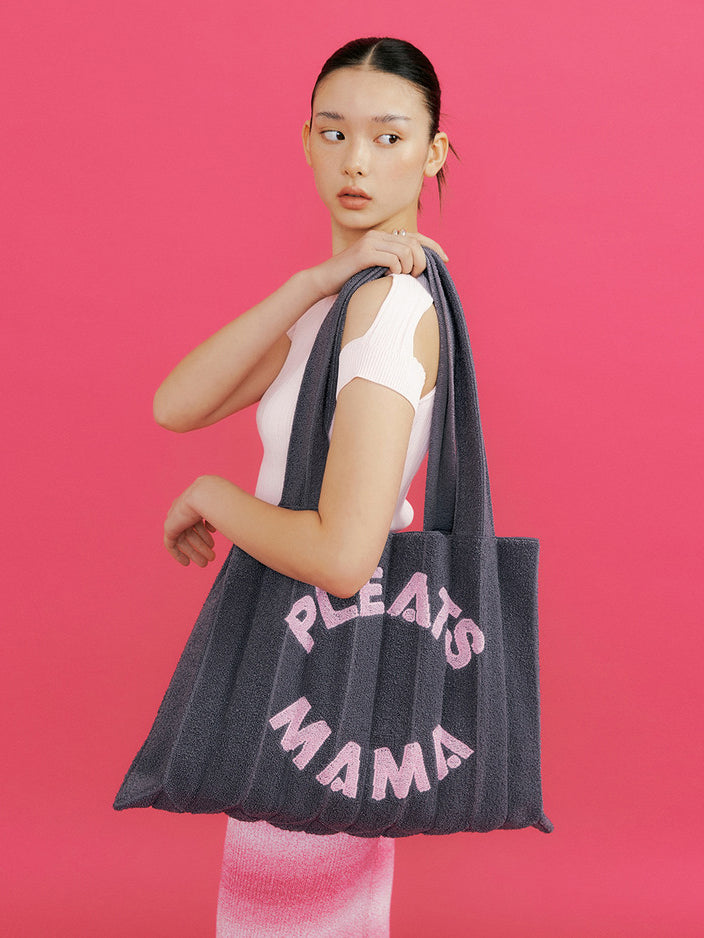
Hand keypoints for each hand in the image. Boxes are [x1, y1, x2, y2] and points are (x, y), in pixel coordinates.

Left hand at [164, 484, 216, 566]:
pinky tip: (187, 563)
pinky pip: (170, 544)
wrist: (205, 495)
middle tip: (211, 558)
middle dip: (202, 546)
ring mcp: (175, 517)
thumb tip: (228, 527)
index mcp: (194, 503)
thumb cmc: (220, 500)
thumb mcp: (221, 511)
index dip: (205, 535)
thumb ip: (221, 519)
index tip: (212, 546)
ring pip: (184, 539)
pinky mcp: (169, 527)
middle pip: (191, 532)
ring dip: (195, 552)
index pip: (198, 523)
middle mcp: (183, 510)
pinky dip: (178, 554)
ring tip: (205, 563)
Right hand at [311, 229, 448, 297]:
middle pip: (414, 243)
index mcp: (383, 238)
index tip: (446, 260)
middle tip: (416, 276)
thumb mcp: (376, 271)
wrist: (323, 281)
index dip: (434, 246)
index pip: (416, 237)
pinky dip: (396, 270)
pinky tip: (389, 277)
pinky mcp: (364, 253)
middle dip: (422, 261)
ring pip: (405, 251)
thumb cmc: (350, 280)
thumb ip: (393, 266)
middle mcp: (378, 235)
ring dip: (410, 267)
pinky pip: (392, 259)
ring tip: (403, 278)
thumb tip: (415, 273)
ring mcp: (370, 242)